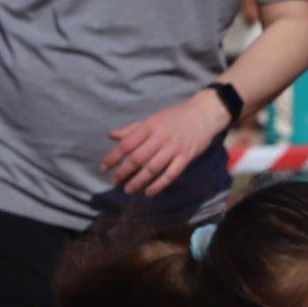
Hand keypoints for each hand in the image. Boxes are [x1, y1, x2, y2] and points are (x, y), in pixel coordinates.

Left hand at [101, 90, 230, 194]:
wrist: (203, 114)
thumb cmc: (175, 117)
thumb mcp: (152, 119)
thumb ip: (131, 129)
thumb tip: (111, 135)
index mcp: (149, 126)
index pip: (127, 144)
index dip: (113, 157)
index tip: (104, 167)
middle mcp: (160, 137)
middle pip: (138, 158)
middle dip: (123, 172)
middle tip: (114, 182)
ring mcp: (174, 148)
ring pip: (152, 168)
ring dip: (138, 181)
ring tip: (128, 190)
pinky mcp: (186, 157)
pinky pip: (170, 174)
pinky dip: (159, 185)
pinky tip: (149, 192)